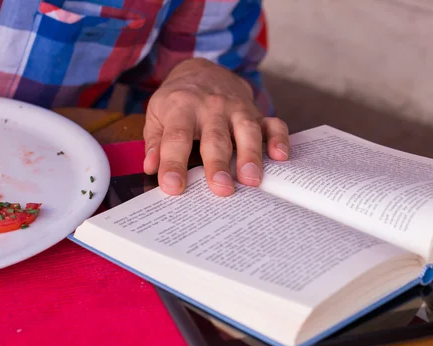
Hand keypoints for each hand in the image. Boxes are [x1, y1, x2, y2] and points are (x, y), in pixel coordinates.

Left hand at [143, 58, 288, 196]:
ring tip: (252, 180)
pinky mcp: (255, 112)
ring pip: (246, 131)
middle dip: (218, 164)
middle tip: (221, 188)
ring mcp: (236, 109)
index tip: (173, 187)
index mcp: (181, 108)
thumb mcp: (157, 115)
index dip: (173, 164)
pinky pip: (272, 123)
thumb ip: (155, 142)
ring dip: (251, 155)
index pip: (176, 139)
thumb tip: (152, 167)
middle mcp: (211, 108)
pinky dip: (279, 139)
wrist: (202, 70)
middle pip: (215, 138)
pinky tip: (280, 156)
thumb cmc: (178, 100)